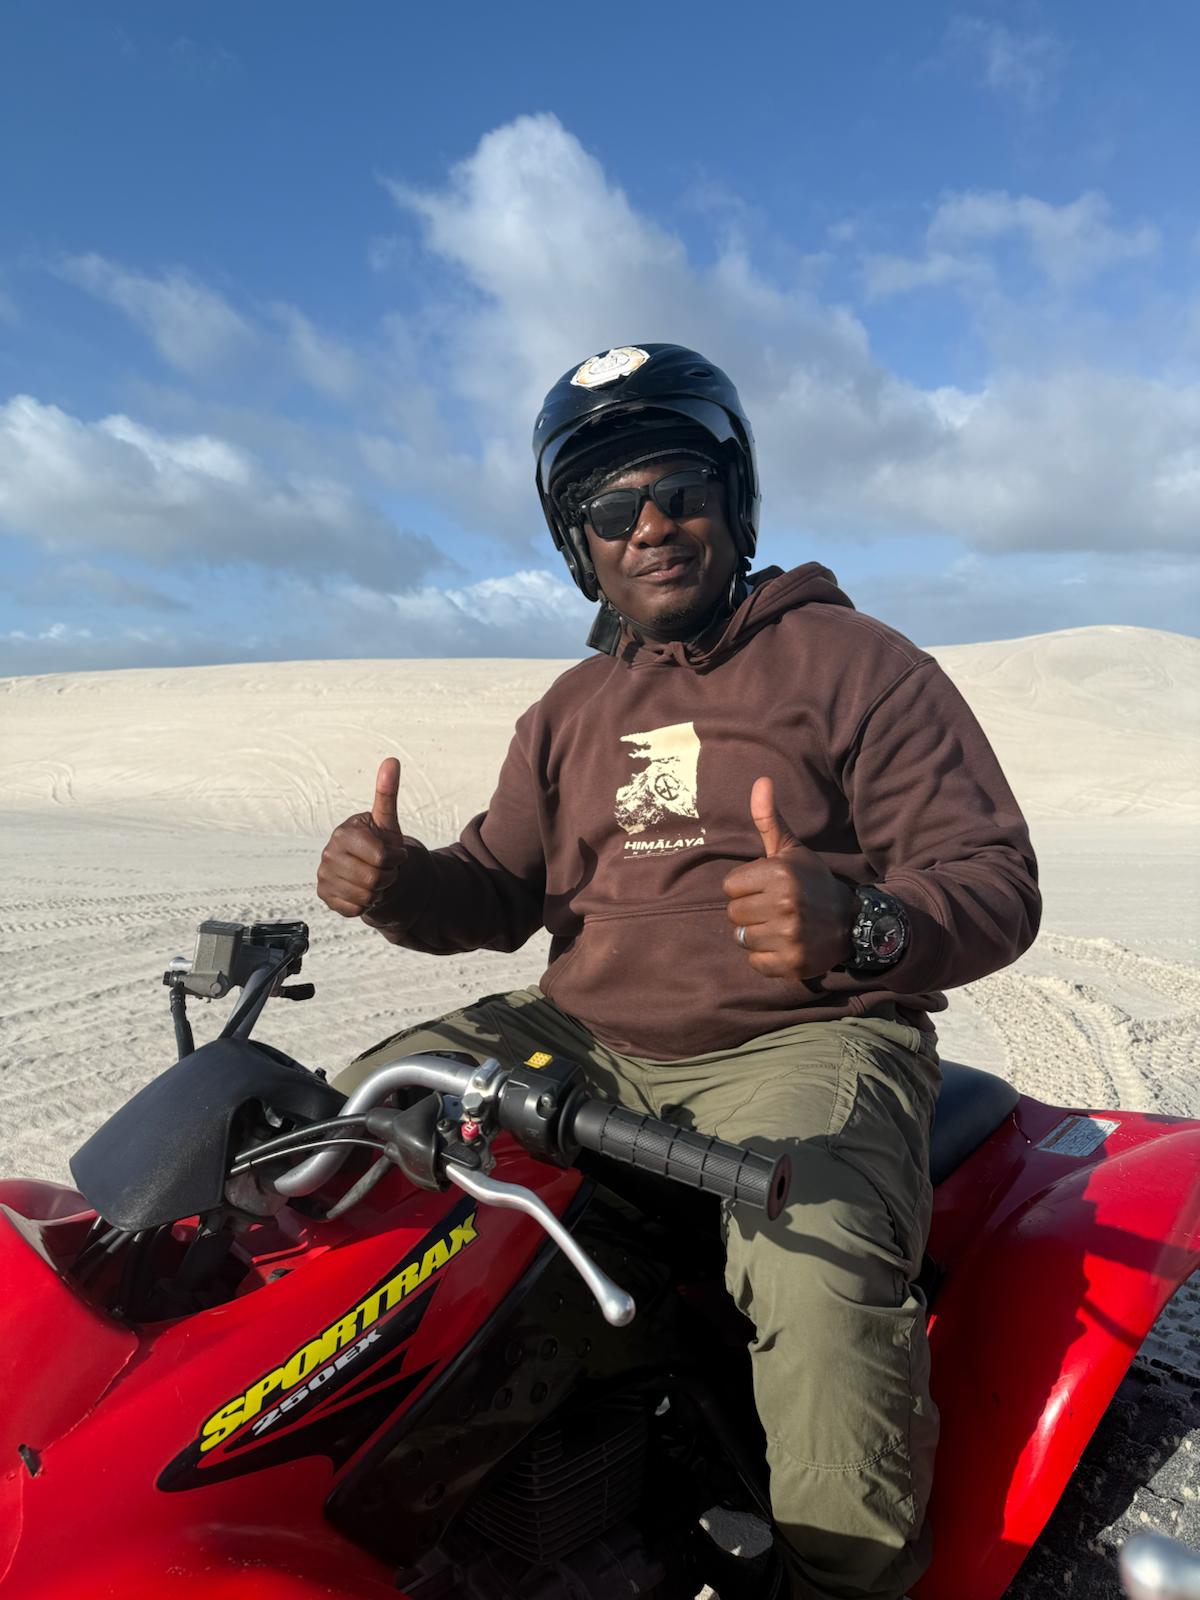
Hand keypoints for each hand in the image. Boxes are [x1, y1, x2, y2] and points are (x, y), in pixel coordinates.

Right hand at [316, 757, 410, 918]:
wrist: (370, 868)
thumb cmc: (380, 842)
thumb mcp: (387, 821)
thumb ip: (387, 793)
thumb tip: (392, 761)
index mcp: (344, 833)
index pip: (381, 857)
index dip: (395, 859)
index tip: (393, 853)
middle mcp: (328, 854)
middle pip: (374, 879)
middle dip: (388, 876)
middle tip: (384, 868)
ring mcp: (324, 876)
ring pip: (366, 896)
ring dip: (378, 891)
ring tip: (374, 878)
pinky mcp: (325, 896)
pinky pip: (355, 909)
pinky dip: (366, 904)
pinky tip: (363, 891)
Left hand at [723, 776, 857, 980]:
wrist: (852, 922)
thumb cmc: (813, 882)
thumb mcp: (791, 850)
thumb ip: (769, 820)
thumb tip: (760, 781)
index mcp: (779, 874)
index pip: (730, 887)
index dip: (746, 888)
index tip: (768, 888)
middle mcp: (784, 904)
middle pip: (734, 914)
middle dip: (751, 912)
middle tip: (775, 909)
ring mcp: (789, 936)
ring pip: (743, 939)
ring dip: (758, 935)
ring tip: (781, 926)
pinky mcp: (792, 963)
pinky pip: (755, 962)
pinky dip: (766, 958)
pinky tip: (785, 945)